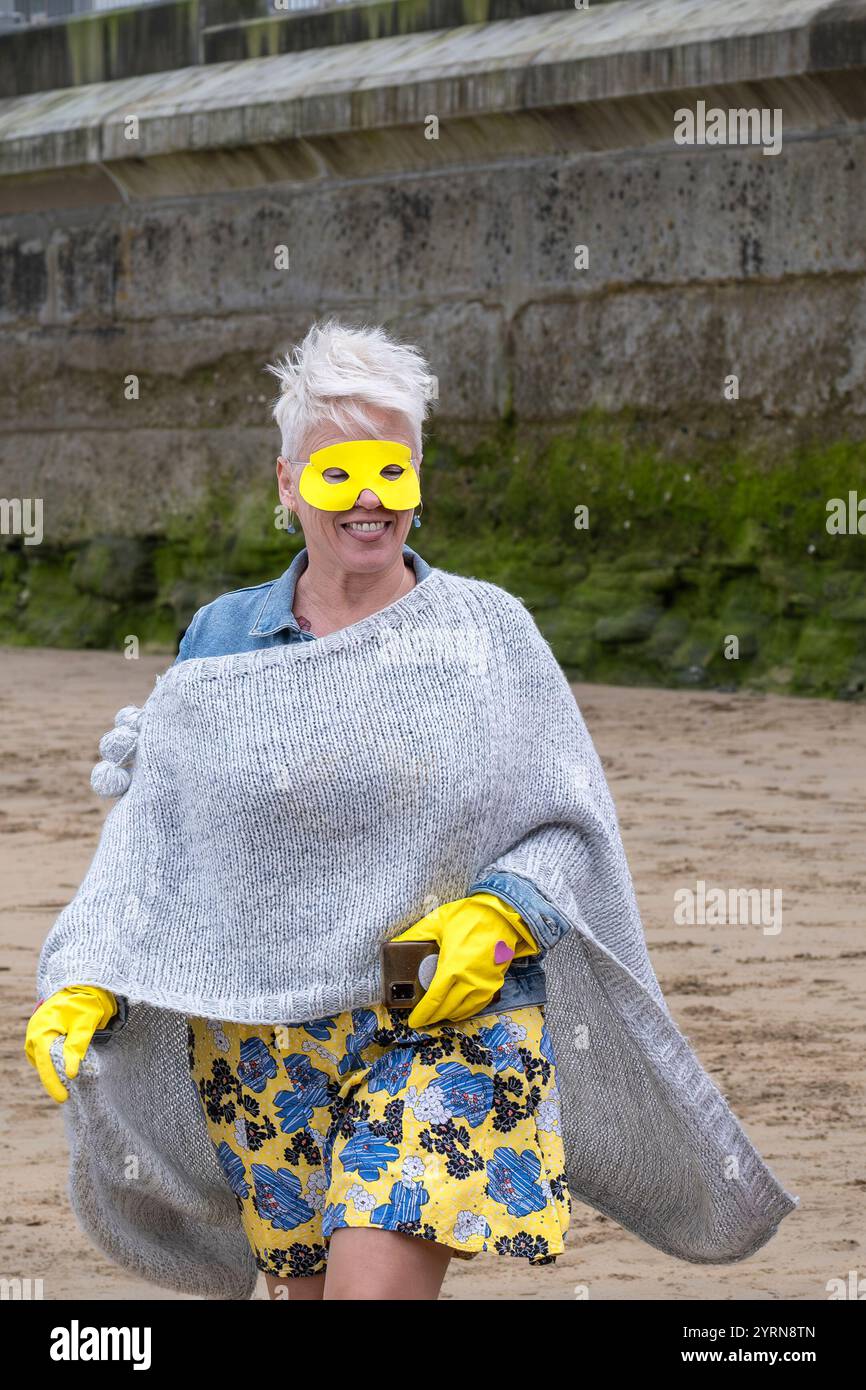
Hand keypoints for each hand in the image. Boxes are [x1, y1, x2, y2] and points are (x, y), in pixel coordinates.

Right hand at [24, 985, 116, 1102]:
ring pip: (41, 1060)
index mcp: (41, 1030)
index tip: (63, 1098)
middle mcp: (33, 1032)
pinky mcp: (39, 1034)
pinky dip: (51, 1061)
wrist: (84, 987)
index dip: (53, 1083)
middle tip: (66, 1095)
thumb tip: (71, 1073)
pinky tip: (62, 1067)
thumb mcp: (85, 1025)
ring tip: (66, 1083)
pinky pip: (43, 1054)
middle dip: (53, 1080)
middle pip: (41, 1064)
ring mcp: (34, 1033)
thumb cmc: (85, 1004)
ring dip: (52, 1070)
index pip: (46, 1063)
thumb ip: (76, 1048)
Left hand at [391, 894, 538, 1027]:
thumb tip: (394, 944)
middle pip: (446, 1009)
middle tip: (421, 1019)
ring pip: (462, 1011)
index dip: (422, 1014)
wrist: (502, 915)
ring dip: (447, 1016)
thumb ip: (415, 935)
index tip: (413, 1021)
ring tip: (435, 1015)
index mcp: (453, 966)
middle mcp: (470, 981)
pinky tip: (455, 1009)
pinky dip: (464, 1012)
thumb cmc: (469, 917)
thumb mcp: (437, 921)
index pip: (434, 1000)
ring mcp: (484, 985)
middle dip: (432, 1017)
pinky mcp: (495, 985)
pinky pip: (477, 1007)